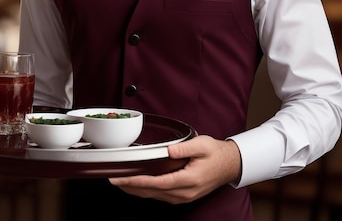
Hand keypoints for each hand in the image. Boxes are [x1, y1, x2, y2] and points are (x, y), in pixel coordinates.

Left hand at [109, 136, 241, 204]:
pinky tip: (136, 185)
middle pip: (152, 192)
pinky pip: (159, 196)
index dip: (139, 181)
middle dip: (131, 186)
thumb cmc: (215, 153)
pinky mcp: (182, 196)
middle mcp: (185, 192)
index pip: (158, 183)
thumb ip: (184, 148)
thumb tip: (169, 150)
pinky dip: (145, 191)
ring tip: (120, 182)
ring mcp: (183, 197)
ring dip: (136, 190)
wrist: (228, 165)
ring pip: (154, 196)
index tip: (124, 178)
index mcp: (189, 180)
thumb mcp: (202, 145)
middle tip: (113, 179)